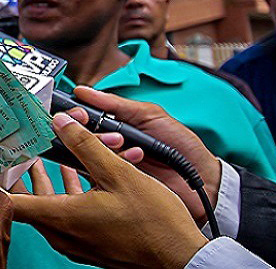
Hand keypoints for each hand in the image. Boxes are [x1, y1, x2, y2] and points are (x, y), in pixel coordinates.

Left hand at [10, 113, 207, 268]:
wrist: (183, 259)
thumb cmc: (154, 222)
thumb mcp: (119, 174)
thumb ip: (86, 146)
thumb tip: (62, 122)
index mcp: (61, 217)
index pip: (11, 201)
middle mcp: (62, 235)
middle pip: (29, 202)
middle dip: (26, 173)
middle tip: (22, 150)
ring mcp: (75, 244)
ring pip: (51, 209)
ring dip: (50, 182)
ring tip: (47, 157)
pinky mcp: (90, 246)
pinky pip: (68, 218)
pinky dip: (69, 196)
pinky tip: (80, 177)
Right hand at [70, 86, 220, 224]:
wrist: (199, 177)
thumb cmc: (180, 144)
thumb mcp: (149, 114)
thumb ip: (115, 103)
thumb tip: (83, 91)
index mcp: (113, 124)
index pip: (82, 116)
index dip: (76, 113)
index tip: (79, 112)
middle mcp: (107, 144)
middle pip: (80, 135)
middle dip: (93, 132)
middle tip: (114, 135)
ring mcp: (109, 164)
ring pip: (88, 154)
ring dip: (109, 148)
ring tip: (132, 148)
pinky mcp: (113, 184)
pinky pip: (98, 174)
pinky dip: (115, 166)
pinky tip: (135, 161)